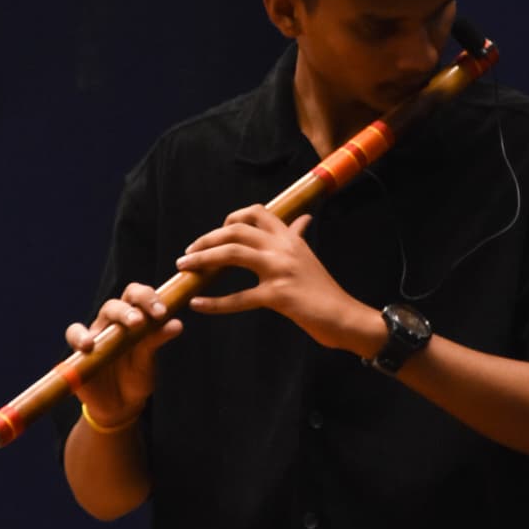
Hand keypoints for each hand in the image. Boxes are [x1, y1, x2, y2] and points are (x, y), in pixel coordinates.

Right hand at [65, 284, 182, 427]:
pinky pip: (74, 335)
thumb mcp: (147, 360)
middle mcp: (112, 323)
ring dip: (113, 318)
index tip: (162, 312)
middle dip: (129, 309)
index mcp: (132, 319)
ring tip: (128, 327)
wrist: (119, 405)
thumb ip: (156, 340)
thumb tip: (176, 323)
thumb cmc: (136, 376)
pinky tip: (89, 345)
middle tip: (141, 321)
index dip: (147, 297)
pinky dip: (80, 336)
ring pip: (100, 316)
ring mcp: (95, 335)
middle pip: (116, 304)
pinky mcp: (79, 351)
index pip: (136, 296)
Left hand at [175, 204, 374, 351]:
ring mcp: (280, 270)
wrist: (345, 316)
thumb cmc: (325, 290)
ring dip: (203, 259)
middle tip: (189, 251)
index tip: (217, 232)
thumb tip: (302, 219)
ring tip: (184, 268)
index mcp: (290, 237)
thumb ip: (299, 237)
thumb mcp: (310, 257)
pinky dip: (215, 303)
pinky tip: (197, 305)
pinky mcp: (278, 296)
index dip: (231, 218)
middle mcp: (284, 248)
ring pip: (233, 254)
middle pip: (237, 230)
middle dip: (207, 238)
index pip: (257, 212)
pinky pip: (239, 298)